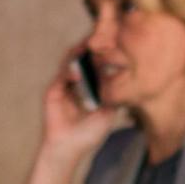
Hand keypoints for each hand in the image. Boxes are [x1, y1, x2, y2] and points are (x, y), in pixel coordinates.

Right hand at [38, 46, 117, 161]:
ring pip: (71, 63)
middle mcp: (77, 83)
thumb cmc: (89, 134)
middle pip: (83, 59)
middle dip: (91, 47)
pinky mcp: (54, 91)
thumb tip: (130, 81)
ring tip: (88, 47)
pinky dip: (69, 73)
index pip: (97, 65)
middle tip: (99, 35)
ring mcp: (65, 85)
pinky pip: (61, 77)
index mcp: (91, 86)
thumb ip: (114, 96)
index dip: (103, 54)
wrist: (69, 148)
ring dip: (79, 54)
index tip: (114, 43)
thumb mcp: (108, 113)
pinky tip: (77, 74)